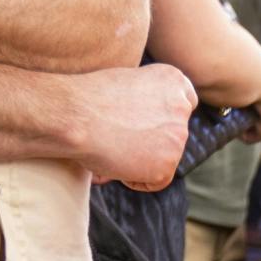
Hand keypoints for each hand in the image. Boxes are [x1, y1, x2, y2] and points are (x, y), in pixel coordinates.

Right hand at [72, 64, 197, 190]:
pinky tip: (116, 163)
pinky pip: (157, 181)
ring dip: (142, 159)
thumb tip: (151, 126)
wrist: (75, 116)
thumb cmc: (88, 98)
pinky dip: (136, 179)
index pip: (186, 103)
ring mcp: (178, 137)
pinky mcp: (167, 165)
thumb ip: (149, 99)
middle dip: (153, 141)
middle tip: (120, 137)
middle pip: (175, 134)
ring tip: (113, 146)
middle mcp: (181, 106)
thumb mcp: (126, 83)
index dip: (166, 117)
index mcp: (173, 80)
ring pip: (166, 158)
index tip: (147, 122)